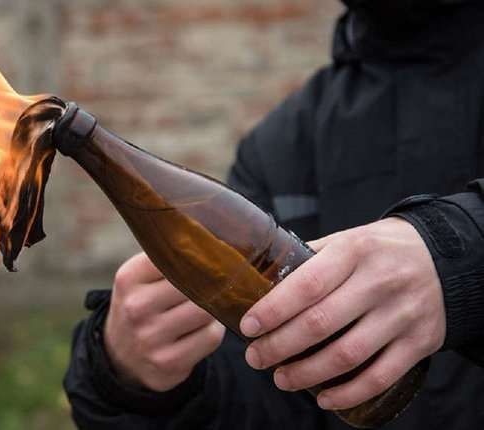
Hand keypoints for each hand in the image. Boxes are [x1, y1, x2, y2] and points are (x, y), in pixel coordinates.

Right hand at [104, 252, 224, 391]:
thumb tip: (210, 240)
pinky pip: (210, 338)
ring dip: (214, 307)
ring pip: (206, 312)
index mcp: (129, 278)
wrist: (120, 355)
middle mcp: (136, 307)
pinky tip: (204, 327)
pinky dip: (214, 330)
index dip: (198, 256)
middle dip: (211, 283)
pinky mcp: (168, 362)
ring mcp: (150, 338)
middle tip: (219, 280)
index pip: (175, 257)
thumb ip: (165, 258)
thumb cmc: (140, 305)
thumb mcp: (138, 278)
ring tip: (208, 304)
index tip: (210, 254)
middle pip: (195, 285)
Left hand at [240, 217, 444, 409]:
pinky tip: (324, 398)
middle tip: (256, 357)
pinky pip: (381, 376)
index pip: (307, 285)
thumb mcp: (346, 240)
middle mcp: (380, 282)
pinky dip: (349, 393)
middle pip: (321, 323)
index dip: (273, 310)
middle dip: (280, 346)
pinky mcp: (420, 342)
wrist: (444, 258)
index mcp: (354, 251)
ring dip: (307, 374)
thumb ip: (308, 259)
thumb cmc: (378, 251)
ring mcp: (402, 314)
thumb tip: (260, 280)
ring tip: (281, 379)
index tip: (248, 327)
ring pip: (348, 354)